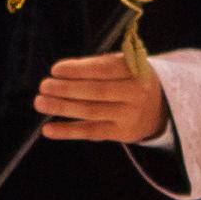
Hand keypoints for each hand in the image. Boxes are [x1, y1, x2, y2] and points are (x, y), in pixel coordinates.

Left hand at [36, 52, 167, 143]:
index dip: (79, 69)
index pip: (105, 69)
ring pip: (91, 112)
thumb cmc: (130, 80)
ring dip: (62, 107)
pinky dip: (68, 131)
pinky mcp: (122, 133)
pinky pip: (91, 132)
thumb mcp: (125, 65)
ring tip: (40, 102)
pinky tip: (48, 129)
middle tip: (44, 85)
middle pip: (97, 92)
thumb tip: (60, 73)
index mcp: (137, 71)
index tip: (56, 69)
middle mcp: (136, 94)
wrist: (160, 107)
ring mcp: (129, 116)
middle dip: (67, 88)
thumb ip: (99, 66)